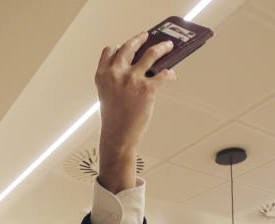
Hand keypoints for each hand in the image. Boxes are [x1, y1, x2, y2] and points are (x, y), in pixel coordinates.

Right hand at [95, 32, 176, 192]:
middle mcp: (116, 73)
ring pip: (150, 54)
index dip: (118, 47)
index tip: (126, 45)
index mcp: (102, 74)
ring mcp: (132, 79)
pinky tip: (171, 74)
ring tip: (168, 46)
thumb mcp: (107, 95)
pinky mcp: (147, 88)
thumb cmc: (114, 119)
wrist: (118, 136)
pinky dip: (169, 73)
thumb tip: (139, 68)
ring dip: (161, 47)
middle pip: (129, 47)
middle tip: (146, 36)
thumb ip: (116, 79)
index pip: (109, 51)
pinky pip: (163, 74)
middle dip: (139, 39)